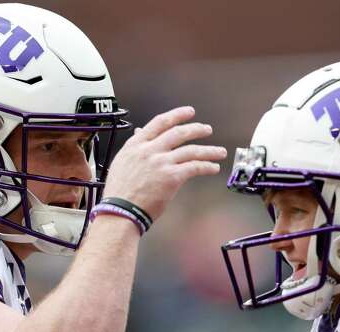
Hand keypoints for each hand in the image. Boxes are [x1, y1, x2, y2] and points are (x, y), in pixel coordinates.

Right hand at [102, 106, 226, 220]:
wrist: (121, 210)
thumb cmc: (119, 192)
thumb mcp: (122, 162)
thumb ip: (135, 148)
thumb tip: (140, 133)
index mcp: (136, 145)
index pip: (160, 122)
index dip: (177, 115)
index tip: (188, 112)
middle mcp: (150, 150)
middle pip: (179, 133)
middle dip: (196, 129)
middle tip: (206, 129)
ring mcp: (162, 163)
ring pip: (191, 150)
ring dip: (209, 150)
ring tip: (219, 151)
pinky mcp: (172, 177)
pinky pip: (195, 167)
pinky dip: (207, 166)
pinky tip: (213, 167)